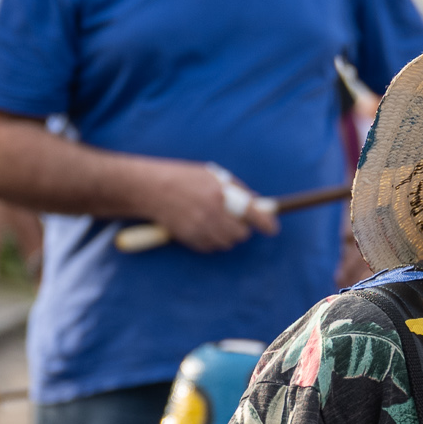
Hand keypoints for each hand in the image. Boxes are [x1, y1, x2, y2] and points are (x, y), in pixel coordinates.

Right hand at [146, 162, 279, 252]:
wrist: (150, 190)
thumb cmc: (182, 178)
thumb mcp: (211, 175)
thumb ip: (235, 188)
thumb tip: (255, 201)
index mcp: (220, 194)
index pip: (252, 213)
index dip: (266, 222)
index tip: (272, 229)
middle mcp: (212, 214)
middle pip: (240, 234)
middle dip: (241, 229)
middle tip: (236, 221)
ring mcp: (200, 228)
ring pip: (226, 243)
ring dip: (227, 236)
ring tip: (217, 223)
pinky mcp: (189, 239)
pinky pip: (210, 247)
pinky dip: (212, 241)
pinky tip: (204, 228)